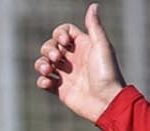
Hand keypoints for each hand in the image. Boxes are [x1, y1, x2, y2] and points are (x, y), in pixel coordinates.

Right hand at [33, 3, 126, 122]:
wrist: (106, 102)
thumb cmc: (107, 73)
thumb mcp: (102, 46)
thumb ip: (95, 26)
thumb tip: (93, 6)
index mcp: (82, 46)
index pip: (63, 32)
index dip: (59, 33)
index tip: (64, 41)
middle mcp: (72, 59)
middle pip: (50, 46)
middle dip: (48, 49)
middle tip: (57, 58)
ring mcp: (66, 75)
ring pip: (44, 63)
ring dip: (41, 64)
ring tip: (48, 71)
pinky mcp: (61, 90)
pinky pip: (44, 82)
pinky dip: (42, 81)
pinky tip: (48, 82)